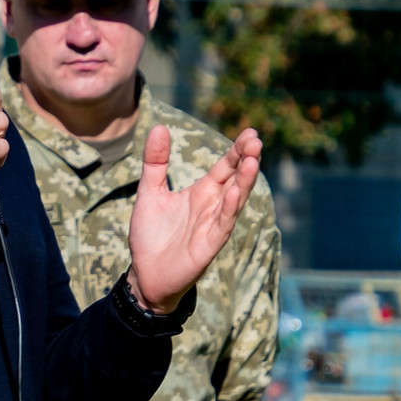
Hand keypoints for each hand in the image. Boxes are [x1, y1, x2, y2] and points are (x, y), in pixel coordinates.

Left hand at [125, 125, 261, 312]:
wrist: (144, 274)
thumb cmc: (151, 235)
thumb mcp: (149, 191)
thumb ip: (155, 161)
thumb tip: (158, 126)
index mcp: (202, 192)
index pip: (225, 166)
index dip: (237, 150)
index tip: (250, 132)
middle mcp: (213, 206)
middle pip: (235, 179)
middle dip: (246, 160)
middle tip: (256, 139)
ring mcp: (213, 225)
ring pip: (234, 200)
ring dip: (244, 181)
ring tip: (253, 159)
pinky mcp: (209, 245)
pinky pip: (223, 224)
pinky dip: (230, 208)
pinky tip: (236, 192)